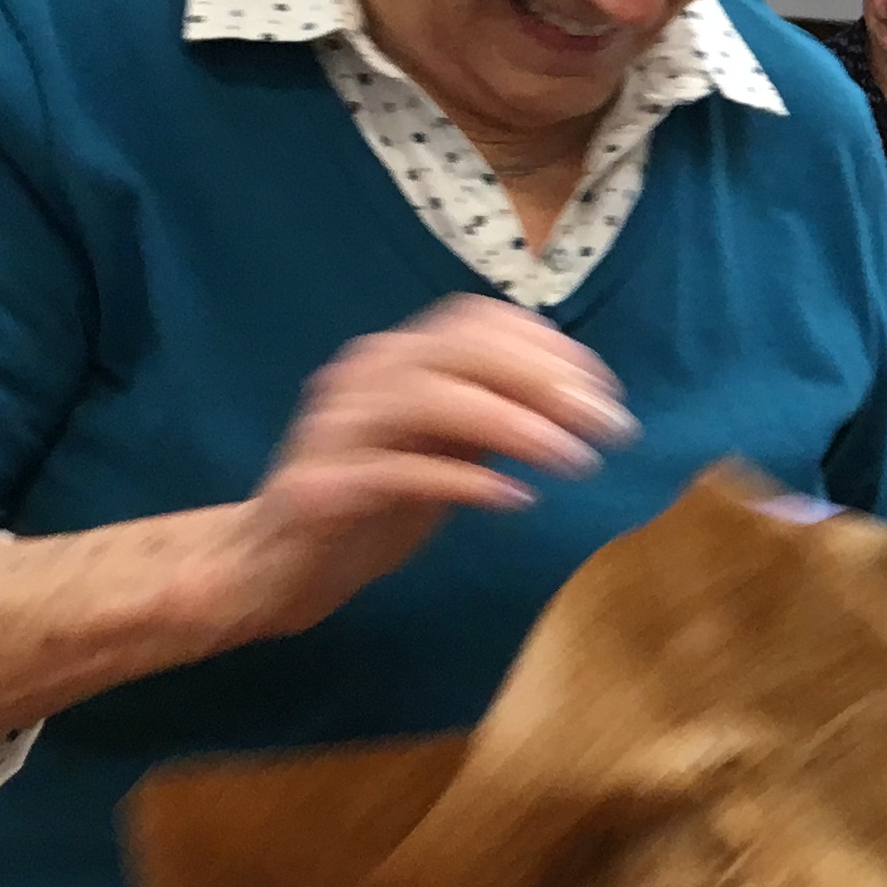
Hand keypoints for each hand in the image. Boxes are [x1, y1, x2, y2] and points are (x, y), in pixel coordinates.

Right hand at [216, 297, 633, 638]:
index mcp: (392, 360)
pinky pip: (398, 470)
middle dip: (544, 383)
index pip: (473, 320)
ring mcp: (335, 428)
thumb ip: (492, 417)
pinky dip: (464, 480)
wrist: (278, 566)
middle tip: (607, 426)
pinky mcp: (320, 487)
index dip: (545, 346)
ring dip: (514, 424)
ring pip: (429, 398)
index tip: (603, 388)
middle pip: (459, 351)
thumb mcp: (445, 452)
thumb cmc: (371, 506)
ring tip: (573, 459)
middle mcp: (360, 377)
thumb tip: (573, 394)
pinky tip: (515, 498)